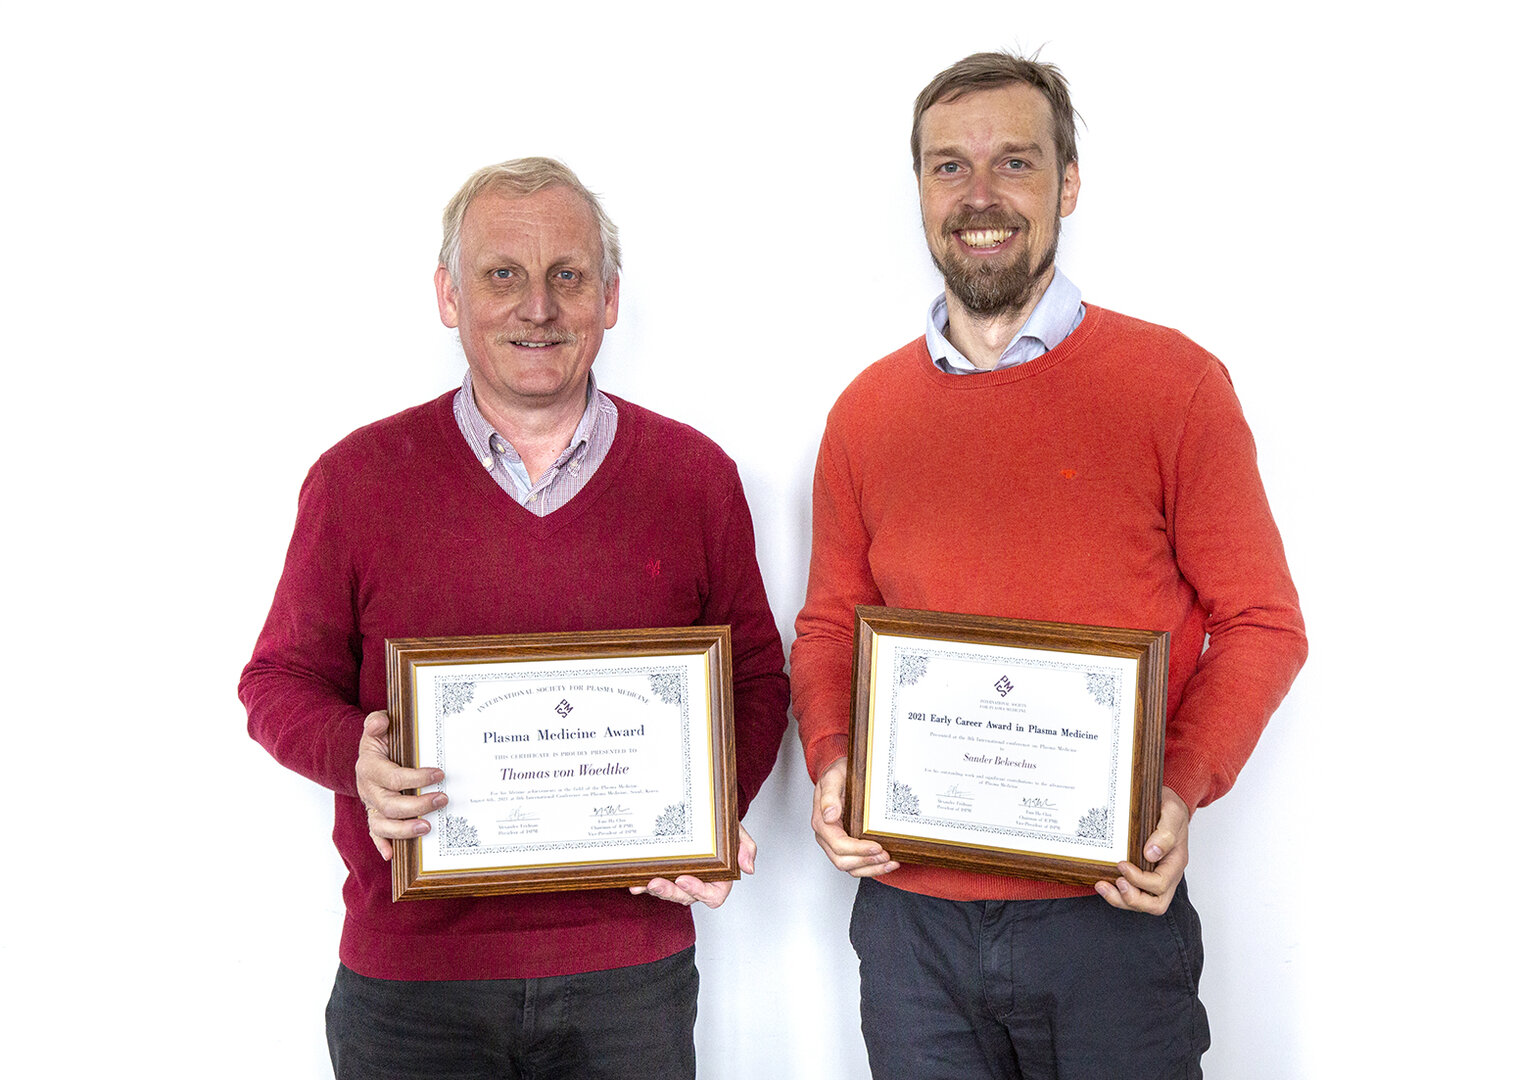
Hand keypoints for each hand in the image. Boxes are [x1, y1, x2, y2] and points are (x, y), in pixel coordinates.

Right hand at [355, 710, 445, 860]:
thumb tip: (381, 721)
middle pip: (390, 805)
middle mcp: (368, 790)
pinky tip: (392, 854)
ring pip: (382, 824)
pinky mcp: (374, 816)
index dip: (417, 778)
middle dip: (418, 805)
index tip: (440, 775)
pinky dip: (382, 845)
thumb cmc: (381, 742)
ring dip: (404, 829)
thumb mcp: (377, 728)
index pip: (393, 777)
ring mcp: (371, 805)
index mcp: (369, 767)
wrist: (368, 756)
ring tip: (427, 828)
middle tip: (443, 800)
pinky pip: (375, 834)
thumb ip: (376, 723)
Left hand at [630, 823, 756, 908]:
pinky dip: (645, 885)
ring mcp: (682, 881)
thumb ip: (746, 848)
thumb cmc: (722, 828)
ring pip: (669, 893)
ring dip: (655, 891)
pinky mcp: (668, 875)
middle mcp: (700, 884)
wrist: (707, 815)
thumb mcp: (737, 832)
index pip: (712, 895)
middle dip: (669, 892)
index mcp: (720, 880)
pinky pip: (657, 885)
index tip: (684, 880)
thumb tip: (748, 869)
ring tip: (642, 883)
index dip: (698, 891)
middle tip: (656, 883)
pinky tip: (635, 883)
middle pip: (686, 897)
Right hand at [810, 757, 897, 876]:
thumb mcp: (834, 777)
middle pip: (842, 860)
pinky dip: (871, 867)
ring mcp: (836, 842)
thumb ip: (830, 795)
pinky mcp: (847, 845)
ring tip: (889, 863)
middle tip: (886, 855)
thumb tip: (829, 815)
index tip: (876, 846)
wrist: (841, 773)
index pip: (838, 844)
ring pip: (850, 867)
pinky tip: (887, 863)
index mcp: (822, 822)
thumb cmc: (838, 774)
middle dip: (866, 861)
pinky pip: (856, 864)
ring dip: (870, 868)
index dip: (858, 849)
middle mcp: (827, 836)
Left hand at [1094, 785, 1188, 913]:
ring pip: (1143, 904)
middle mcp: (1167, 875)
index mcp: (1175, 863)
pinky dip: (1117, 894)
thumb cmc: (1171, 811)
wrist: (1168, 806)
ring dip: (1120, 900)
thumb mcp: (1171, 814)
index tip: (1121, 864)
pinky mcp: (1143, 877)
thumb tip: (1151, 854)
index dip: (1139, 880)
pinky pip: (1133, 894)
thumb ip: (1165, 834)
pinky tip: (1103, 884)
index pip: (1160, 884)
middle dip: (1132, 899)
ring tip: (1102, 886)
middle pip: (1155, 904)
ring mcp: (1156, 878)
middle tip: (1116, 883)